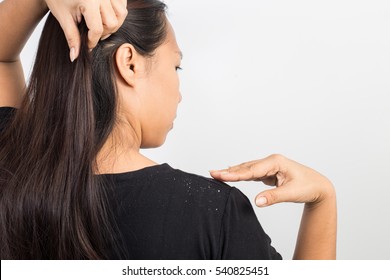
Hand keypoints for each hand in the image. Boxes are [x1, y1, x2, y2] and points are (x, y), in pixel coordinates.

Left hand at [44, 0, 127, 60]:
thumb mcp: (62, 16)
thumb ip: (71, 37)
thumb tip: (75, 57)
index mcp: (89, 1)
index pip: (97, 29)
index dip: (92, 41)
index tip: (87, 45)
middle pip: (112, 23)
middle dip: (103, 33)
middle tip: (91, 33)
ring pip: (121, 14)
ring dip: (113, 23)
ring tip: (100, 24)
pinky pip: (122, 4)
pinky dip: (118, 12)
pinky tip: (107, 14)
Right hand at [210, 154, 334, 206]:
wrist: (319, 186)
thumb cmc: (308, 186)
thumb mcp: (291, 193)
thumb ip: (273, 197)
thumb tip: (257, 202)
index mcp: (275, 162)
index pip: (251, 169)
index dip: (235, 173)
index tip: (221, 174)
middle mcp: (270, 161)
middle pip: (246, 167)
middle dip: (229, 171)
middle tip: (212, 172)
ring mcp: (269, 166)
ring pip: (247, 169)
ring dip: (233, 172)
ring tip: (217, 173)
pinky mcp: (268, 172)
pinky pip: (252, 173)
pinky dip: (241, 174)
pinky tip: (232, 174)